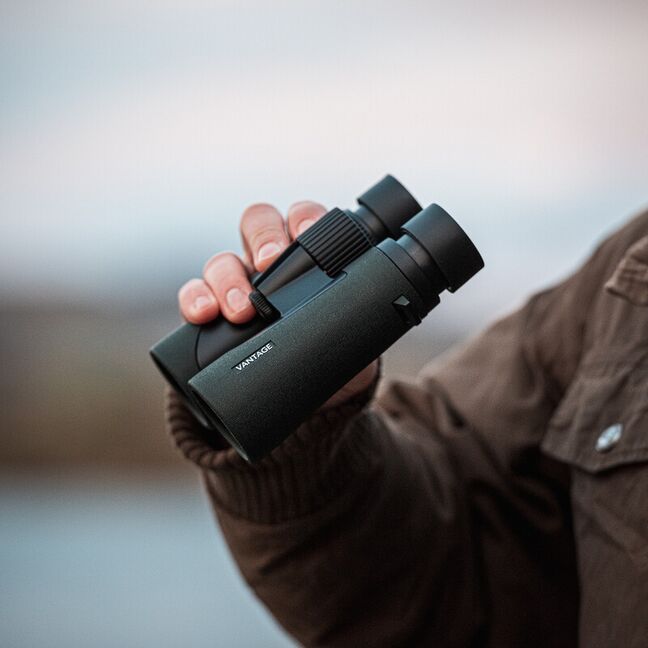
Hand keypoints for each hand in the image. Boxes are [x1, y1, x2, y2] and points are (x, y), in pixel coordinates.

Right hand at [178, 201, 378, 409]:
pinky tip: (203, 314)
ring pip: (223, 258)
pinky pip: (195, 294)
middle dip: (263, 238)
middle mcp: (271, 265)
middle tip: (270, 263)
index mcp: (309, 260)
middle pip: (258, 224)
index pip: (303, 220)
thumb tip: (374, 320)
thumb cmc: (336, 362)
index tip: (307, 234)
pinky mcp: (213, 312)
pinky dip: (195, 298)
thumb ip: (362, 325)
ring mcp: (240, 284)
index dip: (303, 218)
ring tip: (240, 308)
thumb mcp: (356, 342)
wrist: (312, 402)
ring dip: (228, 276)